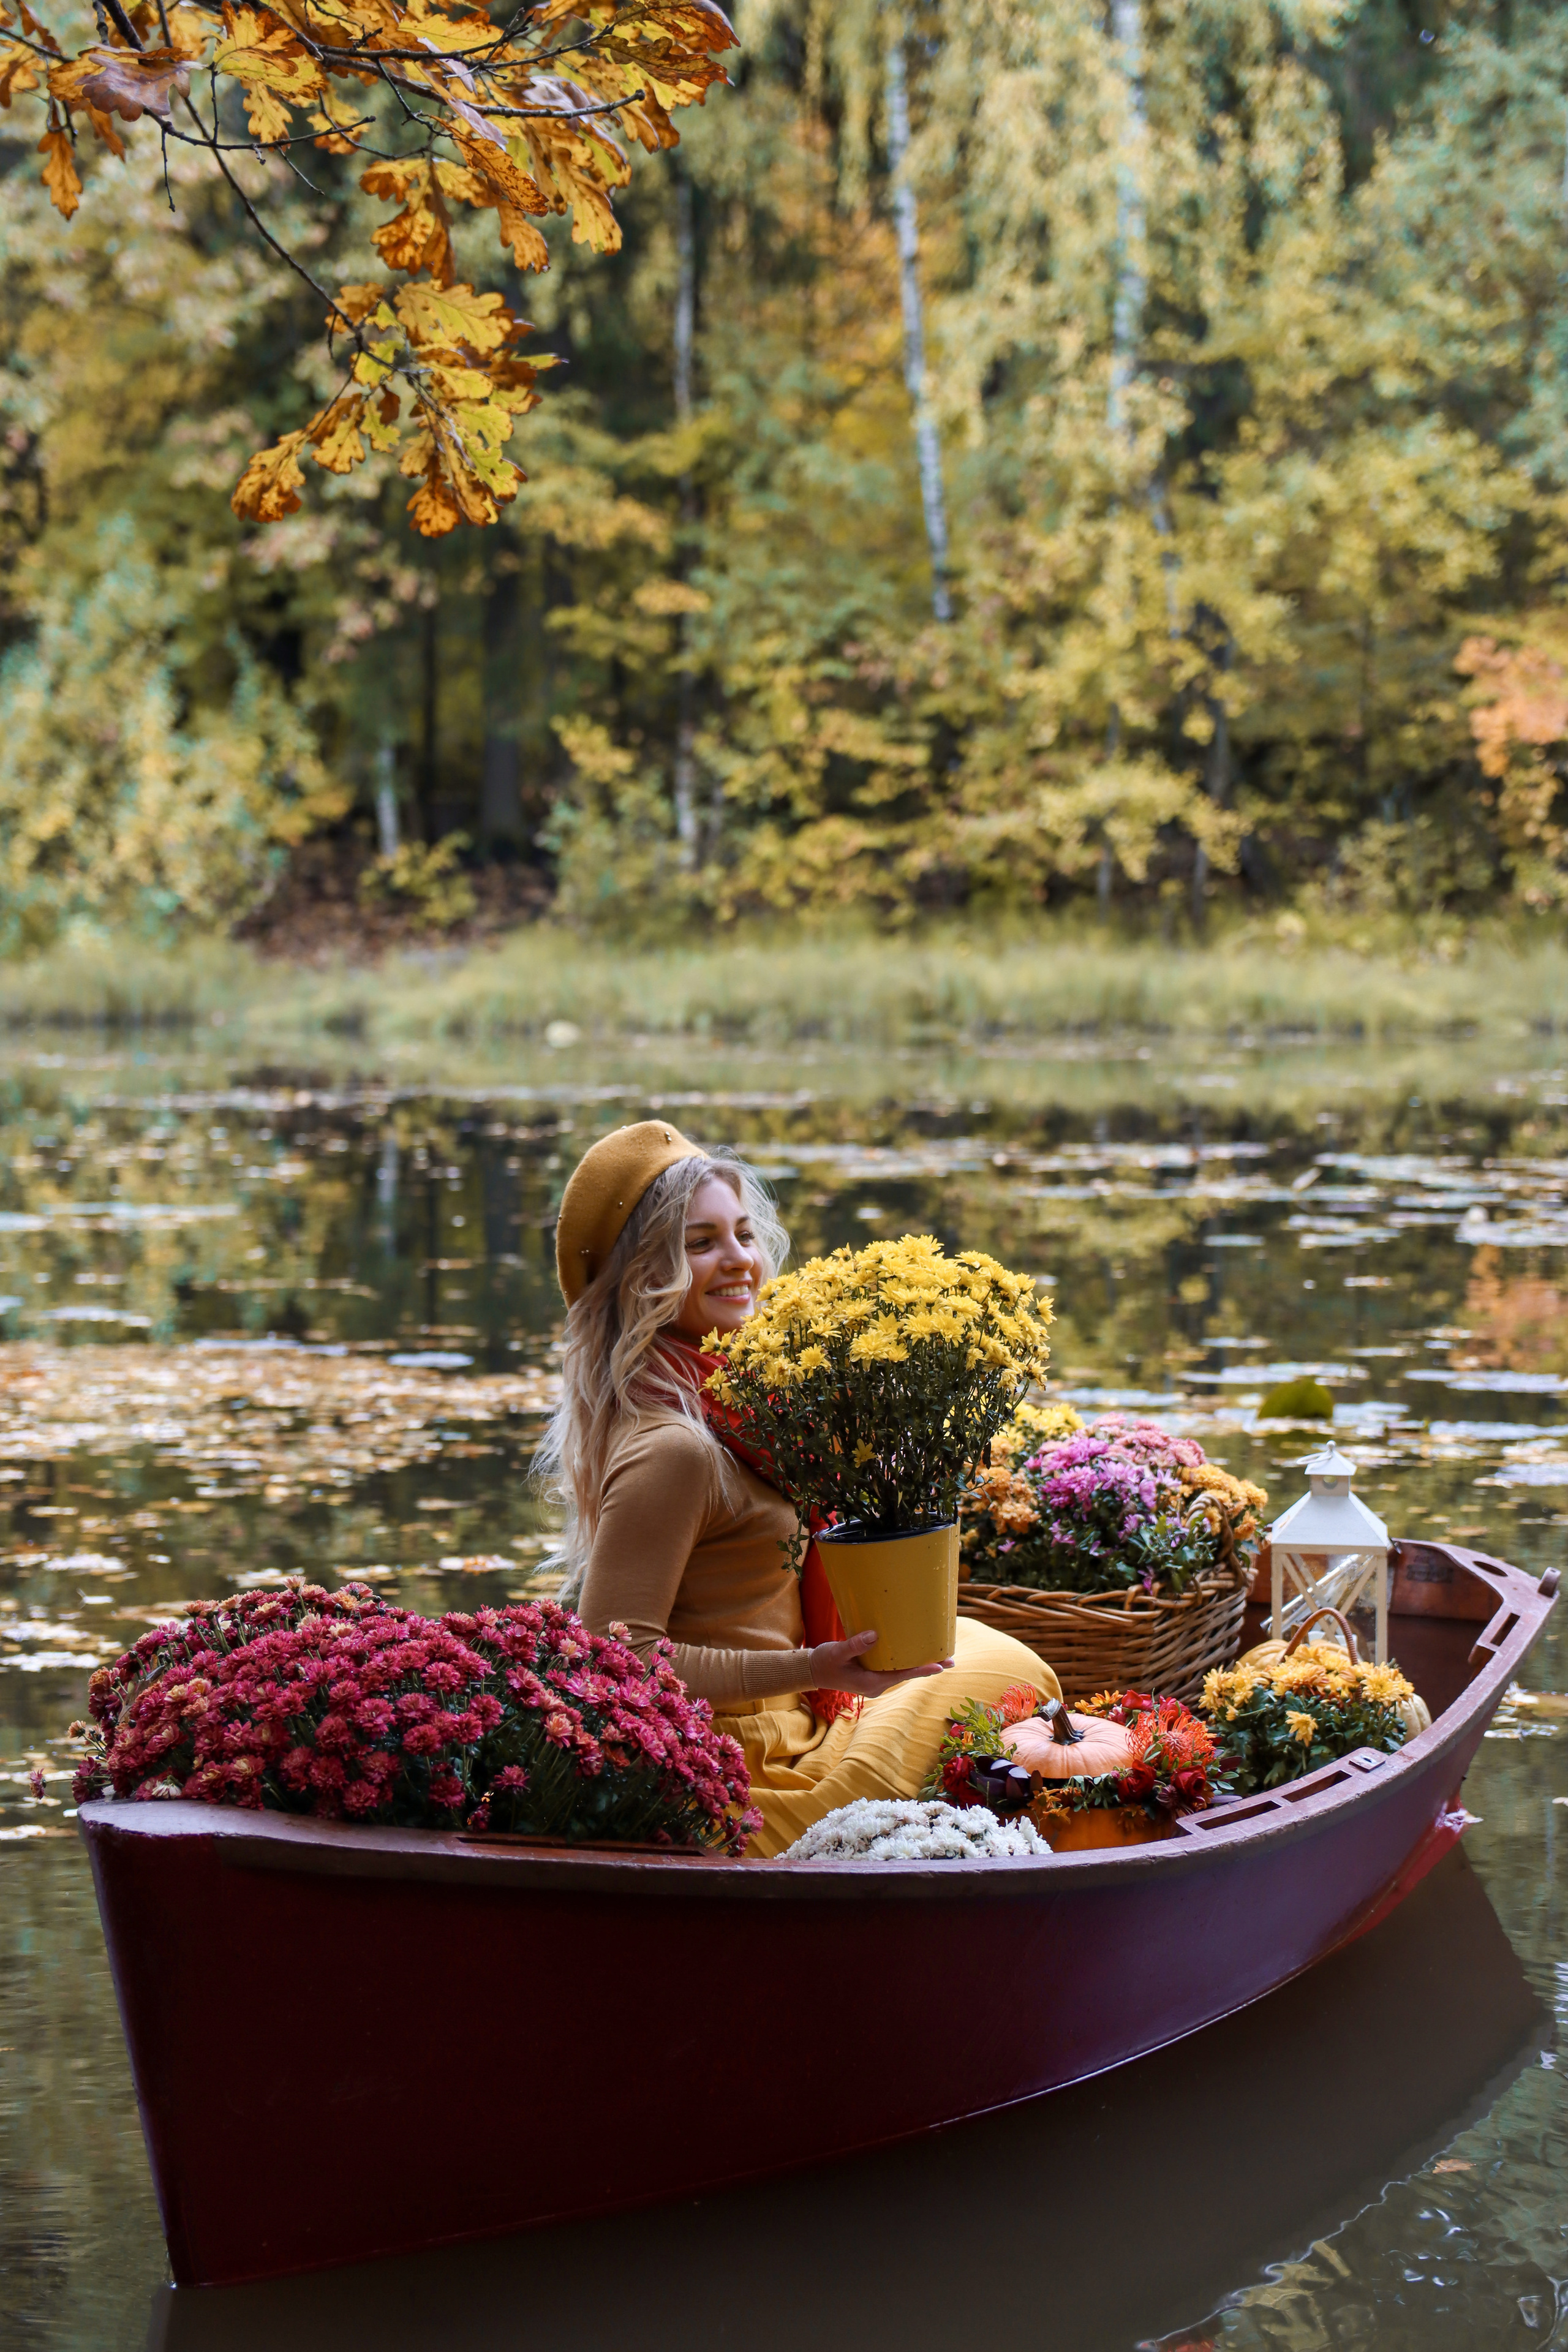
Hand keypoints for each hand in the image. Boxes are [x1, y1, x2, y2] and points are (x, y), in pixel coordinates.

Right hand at [807, 1628, 952, 1697]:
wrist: (813, 1672)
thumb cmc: (824, 1662)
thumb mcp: (837, 1652)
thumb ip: (855, 1645)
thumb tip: (874, 1635)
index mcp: (870, 1683)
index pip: (901, 1675)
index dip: (921, 1670)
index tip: (939, 1666)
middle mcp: (877, 1685)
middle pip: (907, 1675)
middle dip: (928, 1667)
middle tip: (951, 1661)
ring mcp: (876, 1681)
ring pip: (902, 1672)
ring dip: (920, 1664)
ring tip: (941, 1657)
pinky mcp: (873, 1675)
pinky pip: (895, 1669)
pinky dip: (908, 1662)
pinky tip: (917, 1654)